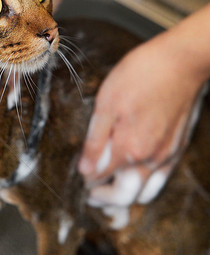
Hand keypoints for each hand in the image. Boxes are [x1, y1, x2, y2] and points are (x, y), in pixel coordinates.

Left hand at [79, 35, 205, 205]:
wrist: (181, 62)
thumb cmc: (140, 75)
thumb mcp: (106, 103)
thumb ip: (96, 141)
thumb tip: (84, 170)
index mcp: (129, 148)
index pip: (101, 178)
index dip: (86, 181)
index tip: (77, 179)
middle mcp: (150, 159)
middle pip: (124, 195)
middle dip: (104, 197)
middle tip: (89, 192)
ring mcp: (167, 156)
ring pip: (144, 192)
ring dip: (124, 194)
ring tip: (107, 186)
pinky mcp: (178, 149)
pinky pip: (160, 180)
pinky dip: (144, 185)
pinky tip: (133, 173)